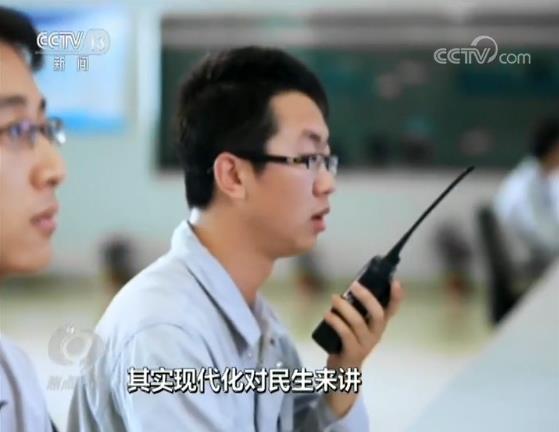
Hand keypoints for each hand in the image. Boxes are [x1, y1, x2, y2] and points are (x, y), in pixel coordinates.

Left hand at [322, 280, 403, 416]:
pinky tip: (327, 315)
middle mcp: (376, 334)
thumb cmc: (349, 341)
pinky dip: (335, 322)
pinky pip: (345, 334)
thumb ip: (357, 309)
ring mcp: (365, 344)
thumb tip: (350, 288)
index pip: (392, 310)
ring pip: (358, 322)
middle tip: (354, 285)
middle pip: (377, 314)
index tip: (396, 282)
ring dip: (344, 308)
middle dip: (366, 297)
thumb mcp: (357, 325)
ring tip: (334, 298)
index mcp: (379, 325)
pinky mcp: (352, 352)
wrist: (343, 371)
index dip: (396, 297)